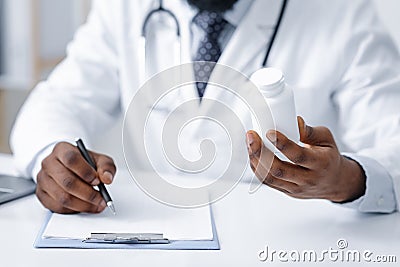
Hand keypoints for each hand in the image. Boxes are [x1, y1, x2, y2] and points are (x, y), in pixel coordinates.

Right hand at [36, 142, 115, 213]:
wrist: (71, 168)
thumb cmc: (85, 163)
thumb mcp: (100, 160)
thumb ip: (106, 167)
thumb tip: (107, 178)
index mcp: (62, 149)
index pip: (71, 159)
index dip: (85, 172)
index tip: (97, 181)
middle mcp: (49, 163)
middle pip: (67, 181)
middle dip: (88, 193)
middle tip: (101, 198)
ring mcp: (43, 179)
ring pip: (62, 197)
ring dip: (83, 204)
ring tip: (96, 205)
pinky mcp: (41, 194)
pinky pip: (57, 207)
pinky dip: (74, 210)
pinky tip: (84, 206)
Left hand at [246, 117, 365, 202]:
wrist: (335, 181)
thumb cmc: (329, 157)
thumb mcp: (327, 139)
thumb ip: (310, 131)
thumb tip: (294, 121)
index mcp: (321, 164)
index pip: (298, 156)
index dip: (282, 144)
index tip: (269, 132)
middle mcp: (308, 179)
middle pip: (279, 169)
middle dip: (261, 152)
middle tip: (251, 136)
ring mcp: (296, 188)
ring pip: (269, 177)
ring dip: (255, 160)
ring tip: (249, 143)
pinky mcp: (286, 191)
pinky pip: (267, 182)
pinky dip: (256, 168)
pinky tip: (252, 155)